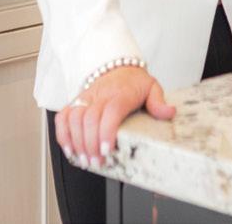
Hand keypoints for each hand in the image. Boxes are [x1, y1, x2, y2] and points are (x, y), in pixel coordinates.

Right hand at [55, 65, 175, 167]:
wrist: (117, 67)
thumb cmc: (133, 82)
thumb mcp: (151, 88)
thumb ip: (158, 102)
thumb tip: (169, 112)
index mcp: (120, 94)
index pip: (110, 112)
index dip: (105, 132)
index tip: (106, 150)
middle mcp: (100, 96)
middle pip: (89, 119)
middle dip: (90, 144)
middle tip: (96, 162)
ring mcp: (86, 98)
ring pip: (73, 118)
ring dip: (76, 142)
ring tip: (83, 160)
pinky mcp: (76, 102)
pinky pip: (63, 116)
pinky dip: (62, 133)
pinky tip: (69, 149)